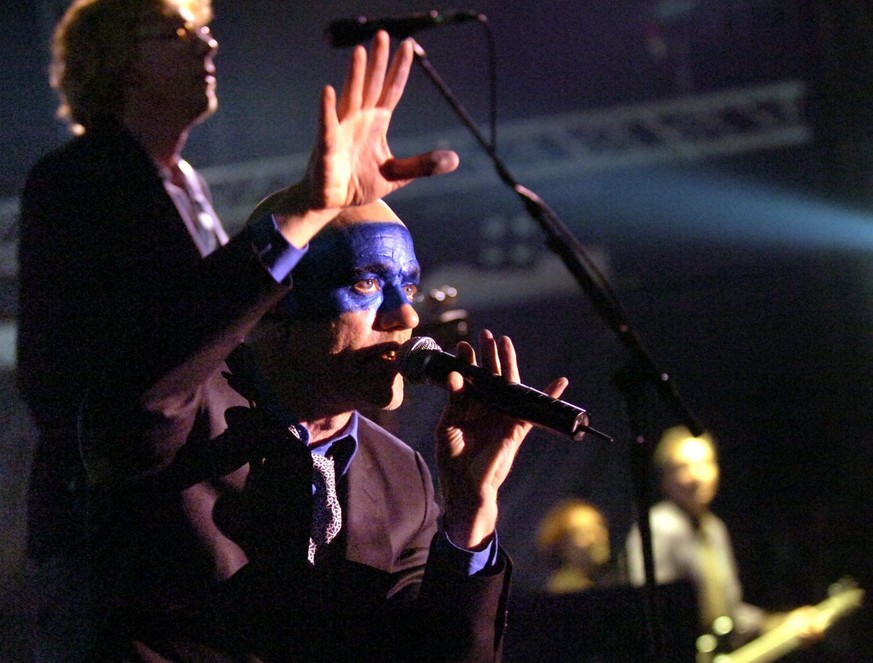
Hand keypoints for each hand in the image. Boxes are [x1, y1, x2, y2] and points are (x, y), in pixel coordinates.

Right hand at [308, 30, 458, 208]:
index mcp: (377, 122)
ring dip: (355, 75)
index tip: (408, 44)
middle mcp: (359, 119)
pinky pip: (328, 125)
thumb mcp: (396, 174)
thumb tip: (454, 159)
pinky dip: (326, 109)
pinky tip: (327, 91)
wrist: (332, 202)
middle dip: (378, 61)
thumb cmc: (359, 183)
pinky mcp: (327, 146)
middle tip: (383, 34)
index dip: (400, 68)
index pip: (391, 89)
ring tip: (360, 51)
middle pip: (371, 85)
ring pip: (351, 97)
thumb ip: (422, 165)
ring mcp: (342, 129)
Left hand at [435, 330, 567, 547]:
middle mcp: (486, 407)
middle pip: (490, 375)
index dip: (467, 362)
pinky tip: (559, 382)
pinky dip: (549, 396)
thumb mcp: (448, 427)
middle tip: (486, 334)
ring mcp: (502, 416)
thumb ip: (455, 401)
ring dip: (508, 363)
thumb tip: (457, 376)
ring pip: (509, 384)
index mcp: (467, 406)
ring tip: (505, 341)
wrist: (467, 486)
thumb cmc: (453, 459)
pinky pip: (534, 409)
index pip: (469, 378)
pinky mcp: (516, 428)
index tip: (463, 346)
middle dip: (488, 355)